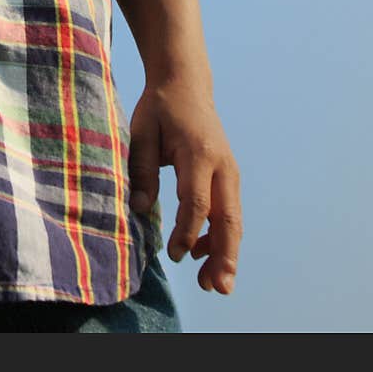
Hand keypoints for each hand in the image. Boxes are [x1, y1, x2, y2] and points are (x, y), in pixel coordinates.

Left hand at [128, 79, 241, 294]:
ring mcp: (230, 171)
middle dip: (223, 255)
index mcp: (199, 153)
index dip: (186, 232)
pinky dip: (220, 235)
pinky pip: (229, 211)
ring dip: (226, 252)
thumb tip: (139, 210)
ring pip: (233, 219)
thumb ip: (142, 170)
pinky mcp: (228, 176)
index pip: (197, 202)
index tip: (173, 255)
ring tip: (213, 283)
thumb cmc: (159, 109)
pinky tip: (201, 252)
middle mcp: (222, 165)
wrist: (186, 85)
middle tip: (216, 287)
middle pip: (228, 217)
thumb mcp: (142, 133)